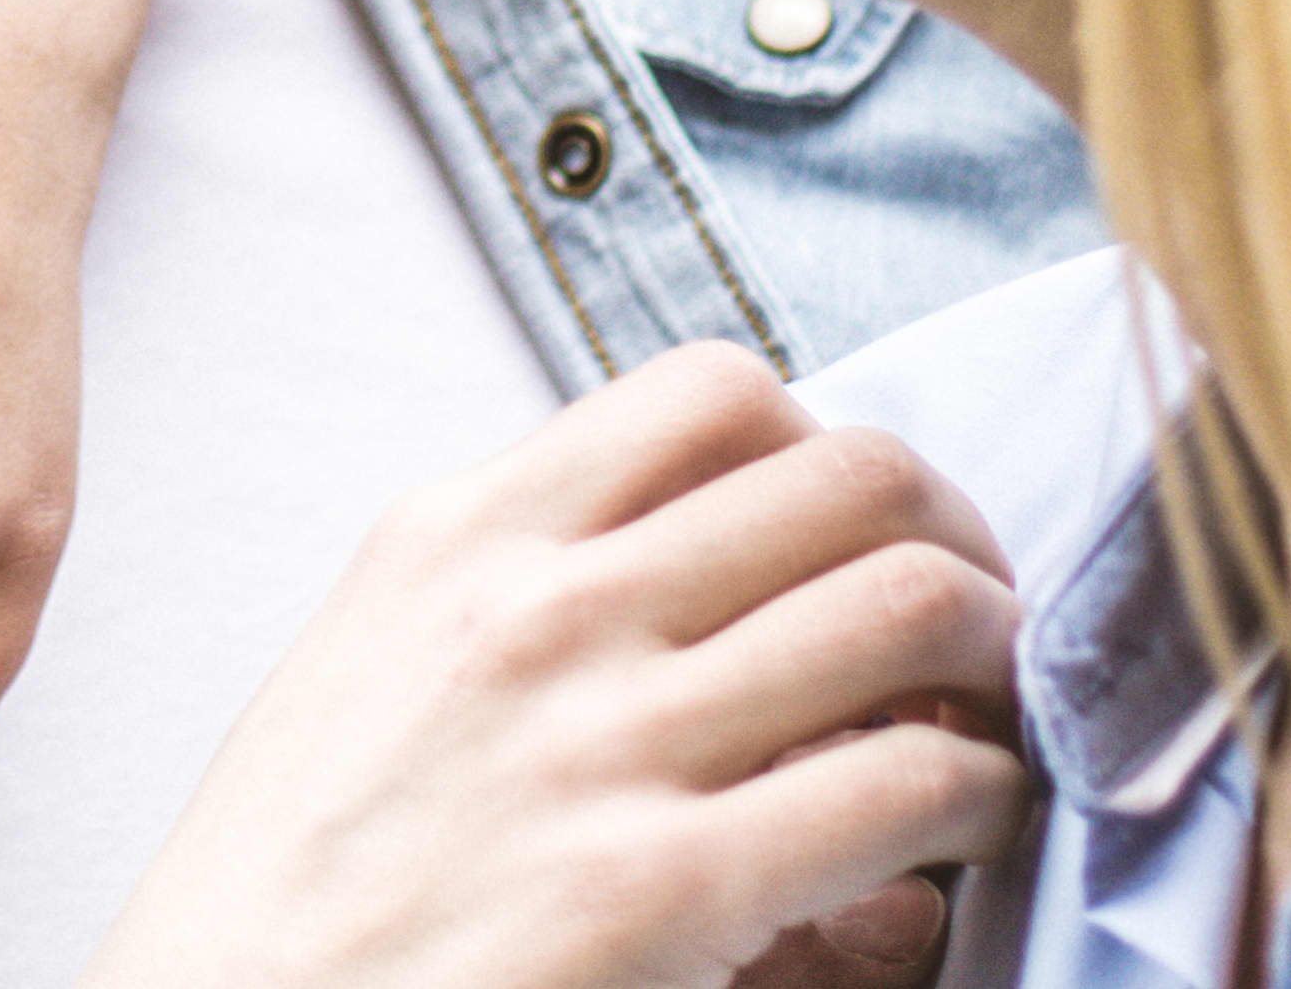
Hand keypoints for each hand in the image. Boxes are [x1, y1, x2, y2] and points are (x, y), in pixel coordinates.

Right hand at [74, 350, 1030, 988]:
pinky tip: (962, 841)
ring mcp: (599, 737)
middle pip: (849, 474)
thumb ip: (526, 603)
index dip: (835, 453)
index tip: (864, 535)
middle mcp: (534, 603)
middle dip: (954, 539)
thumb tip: (731, 606)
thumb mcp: (376, 679)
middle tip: (973, 624)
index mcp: (456, 536)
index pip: (712, 392)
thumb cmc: (295, 899)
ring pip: (908, 602)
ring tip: (986, 724)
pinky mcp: (661, 885)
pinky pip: (908, 784)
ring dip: (995, 659)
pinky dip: (981, 800)